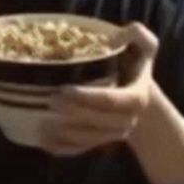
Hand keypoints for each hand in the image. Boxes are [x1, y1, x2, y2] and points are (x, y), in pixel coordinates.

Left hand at [39, 22, 158, 156]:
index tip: (65, 88)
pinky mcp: (100, 142)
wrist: (135, 88)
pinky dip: (62, 148)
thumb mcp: (142, 43)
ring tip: (42, 122)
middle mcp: (127, 120)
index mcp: (136, 97)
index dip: (88, 98)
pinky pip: (81, 150)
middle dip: (73, 113)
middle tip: (50, 100)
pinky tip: (43, 140)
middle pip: (98, 122)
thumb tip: (115, 40)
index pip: (111, 101)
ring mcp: (114, 134)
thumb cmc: (132, 61)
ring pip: (89, 139)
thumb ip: (136, 33)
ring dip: (65, 134)